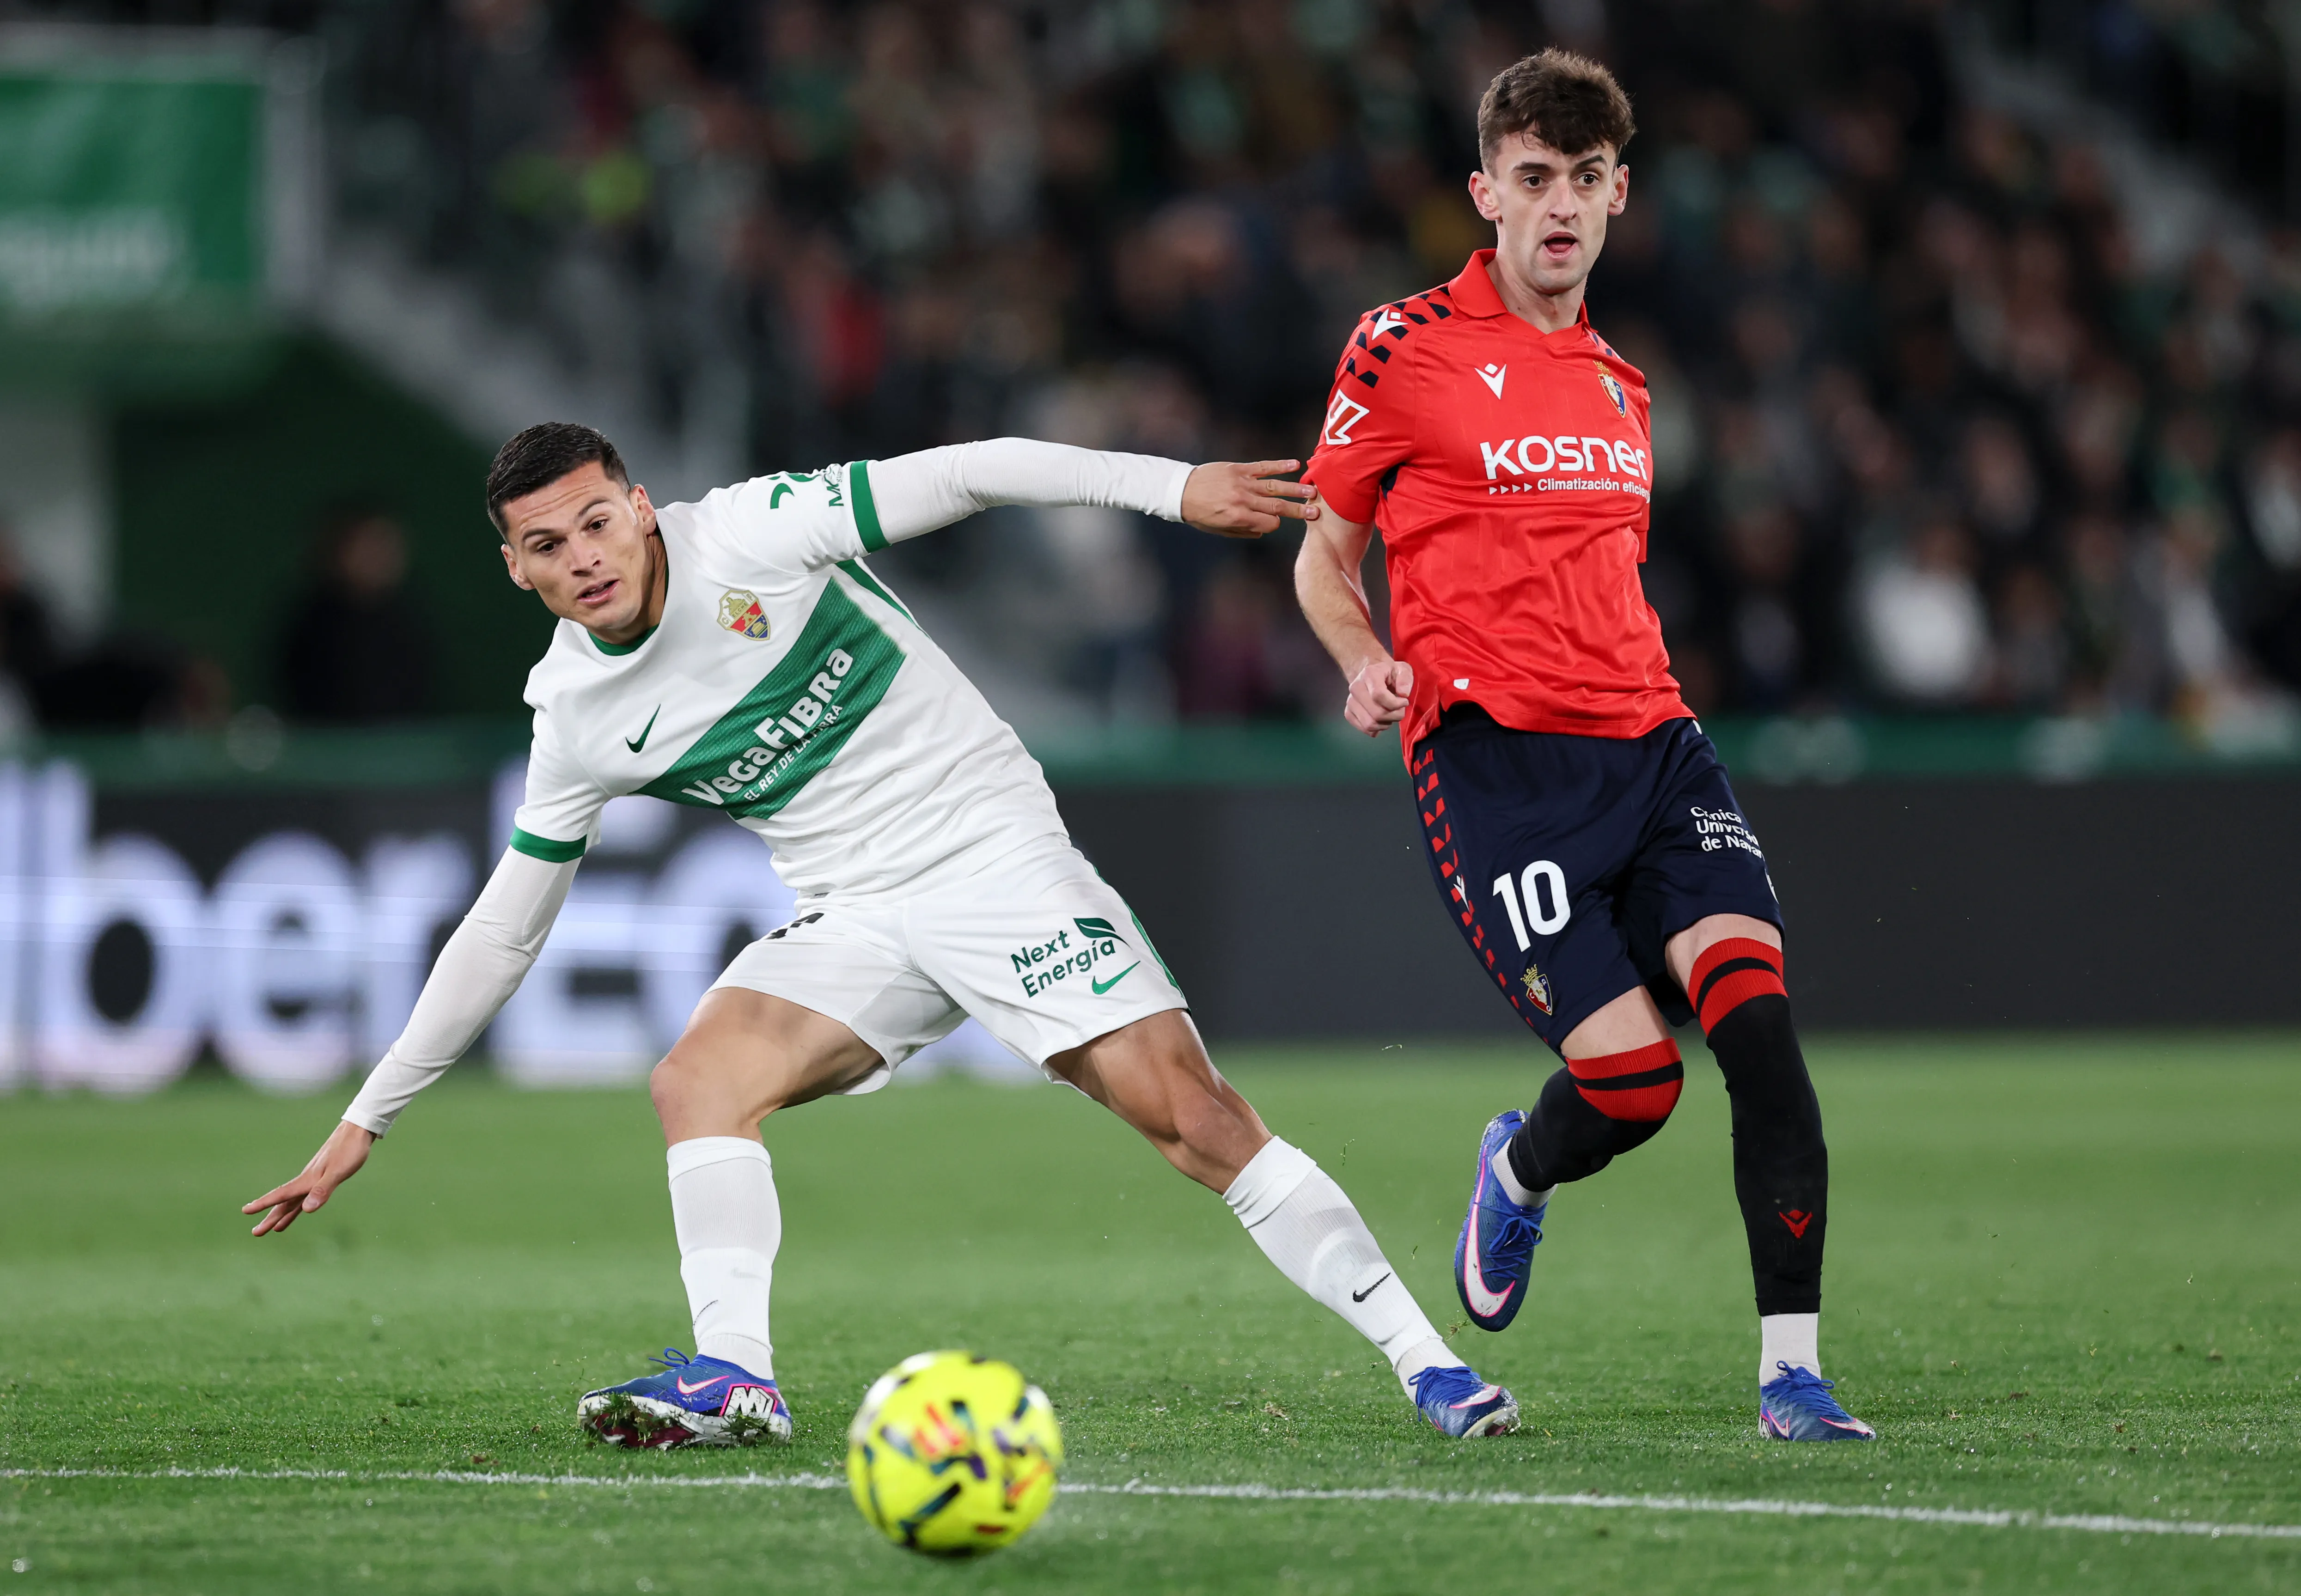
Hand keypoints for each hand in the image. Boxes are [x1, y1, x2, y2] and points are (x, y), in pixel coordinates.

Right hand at [242, 1119, 374, 1236]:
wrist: (357, 1130)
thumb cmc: (350, 1150)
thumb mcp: (338, 1172)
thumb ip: (322, 1190)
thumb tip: (306, 1210)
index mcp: (307, 1180)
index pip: (281, 1195)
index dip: (263, 1204)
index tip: (245, 1210)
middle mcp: (306, 1181)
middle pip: (284, 1203)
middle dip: (269, 1217)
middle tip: (256, 1233)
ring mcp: (313, 1179)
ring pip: (293, 1201)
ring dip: (282, 1214)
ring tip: (271, 1228)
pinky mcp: (322, 1178)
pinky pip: (305, 1196)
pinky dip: (299, 1206)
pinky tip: (300, 1210)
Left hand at [1180, 460, 1319, 537]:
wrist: (1181, 491)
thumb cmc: (1199, 514)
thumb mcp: (1219, 530)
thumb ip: (1243, 531)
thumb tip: (1264, 530)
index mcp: (1239, 518)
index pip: (1270, 523)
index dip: (1275, 524)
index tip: (1275, 523)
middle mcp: (1244, 500)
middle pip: (1278, 507)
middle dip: (1299, 511)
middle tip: (1316, 512)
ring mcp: (1243, 483)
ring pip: (1275, 487)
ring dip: (1296, 490)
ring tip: (1313, 492)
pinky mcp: (1239, 469)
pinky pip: (1263, 466)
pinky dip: (1280, 465)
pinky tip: (1295, 465)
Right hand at [1344, 656, 1412, 736]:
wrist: (1372, 676)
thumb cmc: (1390, 674)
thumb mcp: (1403, 669)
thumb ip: (1405, 679)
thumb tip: (1403, 694)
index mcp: (1369, 674)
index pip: (1379, 695)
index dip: (1396, 704)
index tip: (1404, 701)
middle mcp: (1356, 687)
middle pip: (1376, 713)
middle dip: (1394, 716)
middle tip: (1400, 710)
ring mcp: (1350, 701)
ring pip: (1370, 724)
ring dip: (1386, 724)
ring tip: (1391, 714)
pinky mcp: (1348, 713)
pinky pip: (1365, 729)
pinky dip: (1377, 729)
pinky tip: (1382, 720)